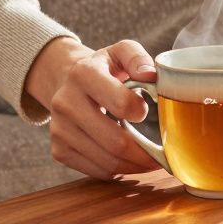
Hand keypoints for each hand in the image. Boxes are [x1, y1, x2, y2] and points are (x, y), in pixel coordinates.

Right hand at [26, 37, 162, 178]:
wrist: (67, 82)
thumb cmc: (104, 69)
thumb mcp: (121, 52)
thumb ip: (138, 58)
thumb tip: (151, 75)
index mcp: (84, 74)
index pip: (121, 103)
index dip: (141, 112)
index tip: (146, 111)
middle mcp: (65, 102)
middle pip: (115, 141)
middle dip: (145, 153)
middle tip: (163, 155)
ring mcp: (60, 129)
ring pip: (107, 162)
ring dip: (135, 166)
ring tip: (150, 161)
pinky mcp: (59, 150)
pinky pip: (96, 171)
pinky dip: (118, 170)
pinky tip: (129, 162)